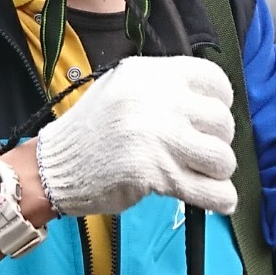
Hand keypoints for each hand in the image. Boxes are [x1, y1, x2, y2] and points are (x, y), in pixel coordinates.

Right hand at [34, 56, 235, 216]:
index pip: (214, 79)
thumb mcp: (122, 88)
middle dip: (218, 141)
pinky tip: (214, 199)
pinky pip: (211, 190)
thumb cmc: (89, 132)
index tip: (210, 120)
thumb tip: (209, 105)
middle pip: (222, 121)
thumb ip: (162, 89)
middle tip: (200, 153)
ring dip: (217, 171)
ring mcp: (158, 136)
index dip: (220, 103)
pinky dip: (220, 199)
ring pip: (221, 157)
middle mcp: (157, 100)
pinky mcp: (157, 173)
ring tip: (201, 175)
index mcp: (150, 74)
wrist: (53, 167)